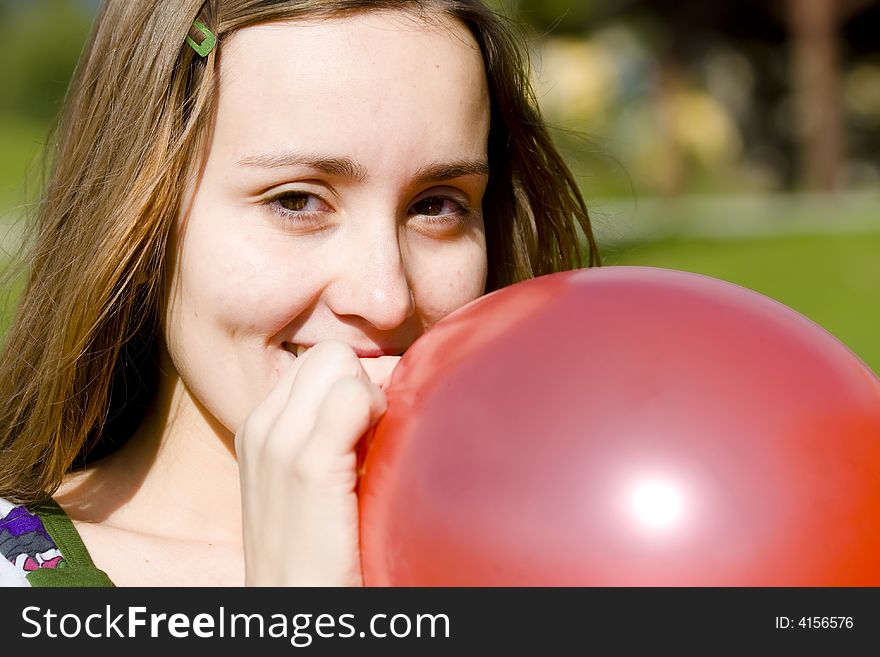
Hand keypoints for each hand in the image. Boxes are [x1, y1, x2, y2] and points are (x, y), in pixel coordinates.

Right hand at [235, 340, 399, 585]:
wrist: (293, 609)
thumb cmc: (314, 549)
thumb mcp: (306, 483)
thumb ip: (327, 434)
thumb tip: (377, 394)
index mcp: (259, 428)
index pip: (315, 363)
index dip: (354, 383)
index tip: (369, 426)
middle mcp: (262, 427)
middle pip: (328, 354)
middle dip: (363, 380)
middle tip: (376, 432)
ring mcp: (279, 443)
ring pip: (339, 362)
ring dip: (372, 396)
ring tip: (374, 447)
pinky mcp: (308, 466)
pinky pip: (354, 396)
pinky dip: (378, 413)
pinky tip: (376, 456)